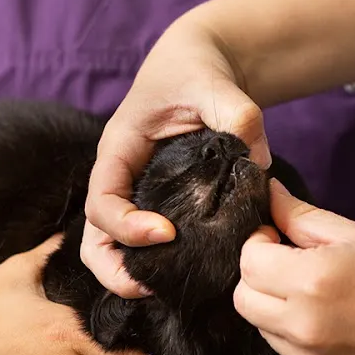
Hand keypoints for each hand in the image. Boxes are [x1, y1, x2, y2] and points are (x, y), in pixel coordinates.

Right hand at [82, 15, 270, 297]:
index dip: (126, 226)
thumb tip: (259, 161)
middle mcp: (119, 177)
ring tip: (169, 289)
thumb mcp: (214, 83)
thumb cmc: (196, 70)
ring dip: (132, 275)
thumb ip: (237, 114)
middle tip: (154, 287)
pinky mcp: (157, 203)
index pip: (101, 200)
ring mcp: (136, 194)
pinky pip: (144, 241)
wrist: (199, 65)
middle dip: (116, 270)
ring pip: (113, 247)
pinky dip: (157, 263)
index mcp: (118, 149)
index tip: (167, 233)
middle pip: (95, 238)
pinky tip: (192, 270)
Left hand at [234, 180, 354, 354]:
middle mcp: (303, 326)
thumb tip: (269, 193)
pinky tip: (336, 327)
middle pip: (244, 300)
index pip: (247, 262)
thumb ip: (302, 217)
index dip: (258, 244)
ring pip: (263, 329)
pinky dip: (300, 339)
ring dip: (275, 309)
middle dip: (258, 278)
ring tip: (319, 297)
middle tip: (290, 267)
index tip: (277, 240)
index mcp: (311, 281)